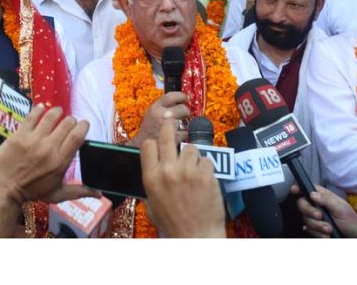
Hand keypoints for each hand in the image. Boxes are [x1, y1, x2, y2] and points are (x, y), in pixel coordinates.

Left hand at [0, 105, 97, 203]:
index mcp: (60, 162)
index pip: (77, 136)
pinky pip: (31, 116)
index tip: (83, 124)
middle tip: (68, 122)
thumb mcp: (57, 194)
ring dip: (57, 112)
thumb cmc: (32, 192)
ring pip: (50, 116)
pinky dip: (38, 109)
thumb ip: (79, 192)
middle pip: (66, 124)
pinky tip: (42, 107)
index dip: (83, 126)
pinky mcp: (19, 135)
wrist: (4, 188)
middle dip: (70, 120)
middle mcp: (49, 148)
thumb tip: (99, 194)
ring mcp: (33, 140)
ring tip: (57, 112)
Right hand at [127, 92, 189, 146]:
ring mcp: (168, 126)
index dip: (181, 96)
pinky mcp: (173, 137)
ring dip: (184, 124)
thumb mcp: (151, 114)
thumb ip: (162, 107)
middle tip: (185, 114)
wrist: (140, 146)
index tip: (185, 98)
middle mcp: (161, 114)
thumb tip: (177, 103)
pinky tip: (178, 136)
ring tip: (179, 127)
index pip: (170, 96)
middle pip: (182, 108)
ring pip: (184, 122)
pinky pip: (185, 133)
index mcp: (155, 107)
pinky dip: (183, 135)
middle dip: (186, 111)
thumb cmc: (147, 130)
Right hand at [140, 116, 225, 237]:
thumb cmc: (173, 223)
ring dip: (193, 156)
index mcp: (150, 178)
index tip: (160, 141)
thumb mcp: (152, 204)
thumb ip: (151, 183)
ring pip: (191, 148)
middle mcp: (167, 171)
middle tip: (173, 120)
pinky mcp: (205, 174)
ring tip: (195, 171)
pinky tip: (206, 181)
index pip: (148, 145)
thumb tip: (152, 168)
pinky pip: (207, 160)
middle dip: (170, 125)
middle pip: (167, 135)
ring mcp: (187, 171)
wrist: (196, 237)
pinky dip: (207, 168)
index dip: (155, 141)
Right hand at [292, 184, 356, 237]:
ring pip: (305, 219)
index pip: (309, 188)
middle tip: (320, 216)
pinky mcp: (315, 229)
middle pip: (302, 204)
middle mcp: (318, 206)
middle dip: (310, 212)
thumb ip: (327, 200)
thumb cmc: (352, 223)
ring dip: (317, 226)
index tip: (294, 190)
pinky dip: (317, 234)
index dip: (299, 188)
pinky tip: (325, 235)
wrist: (355, 240)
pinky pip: (308, 230)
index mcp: (325, 198)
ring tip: (329, 229)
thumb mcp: (342, 209)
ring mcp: (316, 218)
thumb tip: (312, 194)